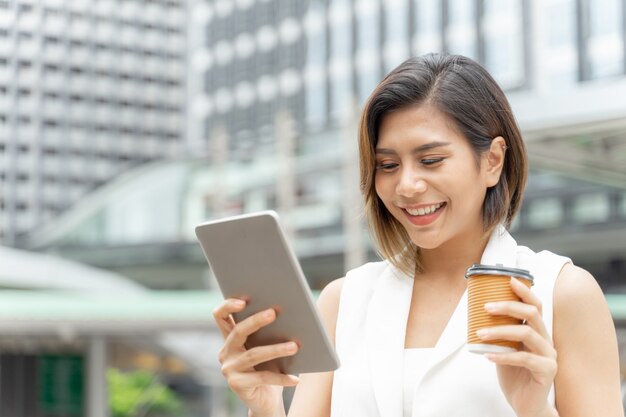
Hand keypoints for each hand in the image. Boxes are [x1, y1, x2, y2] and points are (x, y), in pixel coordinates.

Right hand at [213, 298, 299, 416]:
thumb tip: (293, 315)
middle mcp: (226, 351)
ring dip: (276, 349)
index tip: (244, 300)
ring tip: (294, 346)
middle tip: (274, 313)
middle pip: (238, 331)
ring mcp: (229, 368)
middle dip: (256, 321)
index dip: (228, 306)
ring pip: (253, 354)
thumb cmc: (271, 367)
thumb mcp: (268, 347)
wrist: (266, 400)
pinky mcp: (236, 384)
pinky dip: (281, 378)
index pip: (220, 316)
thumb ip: (271, 332)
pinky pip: (262, 378)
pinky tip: (296, 378)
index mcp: (231, 337)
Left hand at [476, 278, 557, 416]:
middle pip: (532, 314)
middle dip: (508, 306)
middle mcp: (546, 340)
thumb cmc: (513, 373)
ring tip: (480, 333)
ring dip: (500, 331)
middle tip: (485, 307)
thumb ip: (498, 331)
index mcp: (537, 331)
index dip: (524, 291)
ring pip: (527, 333)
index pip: (535, 305)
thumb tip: (476, 312)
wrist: (525, 403)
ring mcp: (549, 355)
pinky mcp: (547, 371)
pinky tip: (488, 355)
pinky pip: (525, 358)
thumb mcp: (504, 348)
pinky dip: (504, 355)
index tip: (508, 279)